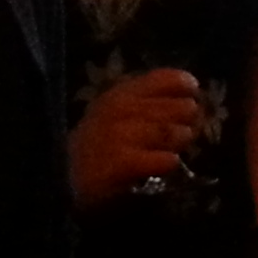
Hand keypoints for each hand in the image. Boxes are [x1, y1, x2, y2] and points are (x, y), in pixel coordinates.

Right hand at [72, 69, 203, 207]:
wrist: (64, 179)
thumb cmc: (99, 144)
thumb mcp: (119, 114)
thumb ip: (151, 103)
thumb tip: (192, 101)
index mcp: (121, 92)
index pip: (164, 79)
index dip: (185, 85)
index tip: (193, 94)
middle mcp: (120, 108)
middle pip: (178, 107)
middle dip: (189, 120)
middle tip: (187, 130)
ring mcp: (120, 135)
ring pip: (172, 132)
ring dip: (181, 141)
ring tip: (173, 148)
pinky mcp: (122, 163)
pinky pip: (164, 159)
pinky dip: (169, 162)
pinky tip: (164, 165)